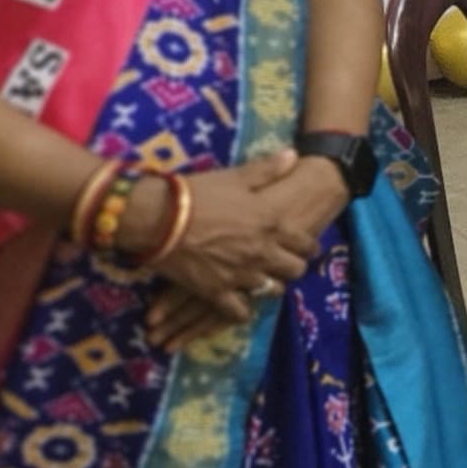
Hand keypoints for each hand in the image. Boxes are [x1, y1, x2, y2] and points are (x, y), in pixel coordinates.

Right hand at [125, 160, 321, 344]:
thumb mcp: (235, 177)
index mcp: (272, 223)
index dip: (307, 246)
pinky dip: (241, 311)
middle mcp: (263, 252)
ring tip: (264, 282)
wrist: (159, 218)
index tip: (304, 248)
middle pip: (294, 269)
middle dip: (293, 267)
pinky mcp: (217, 292)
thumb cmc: (197, 193)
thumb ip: (267, 170)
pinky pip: (239, 312)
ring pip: (272, 290)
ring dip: (271, 286)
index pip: (305, 243)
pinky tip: (240, 306)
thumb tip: (293, 154)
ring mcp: (241, 275)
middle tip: (285, 265)